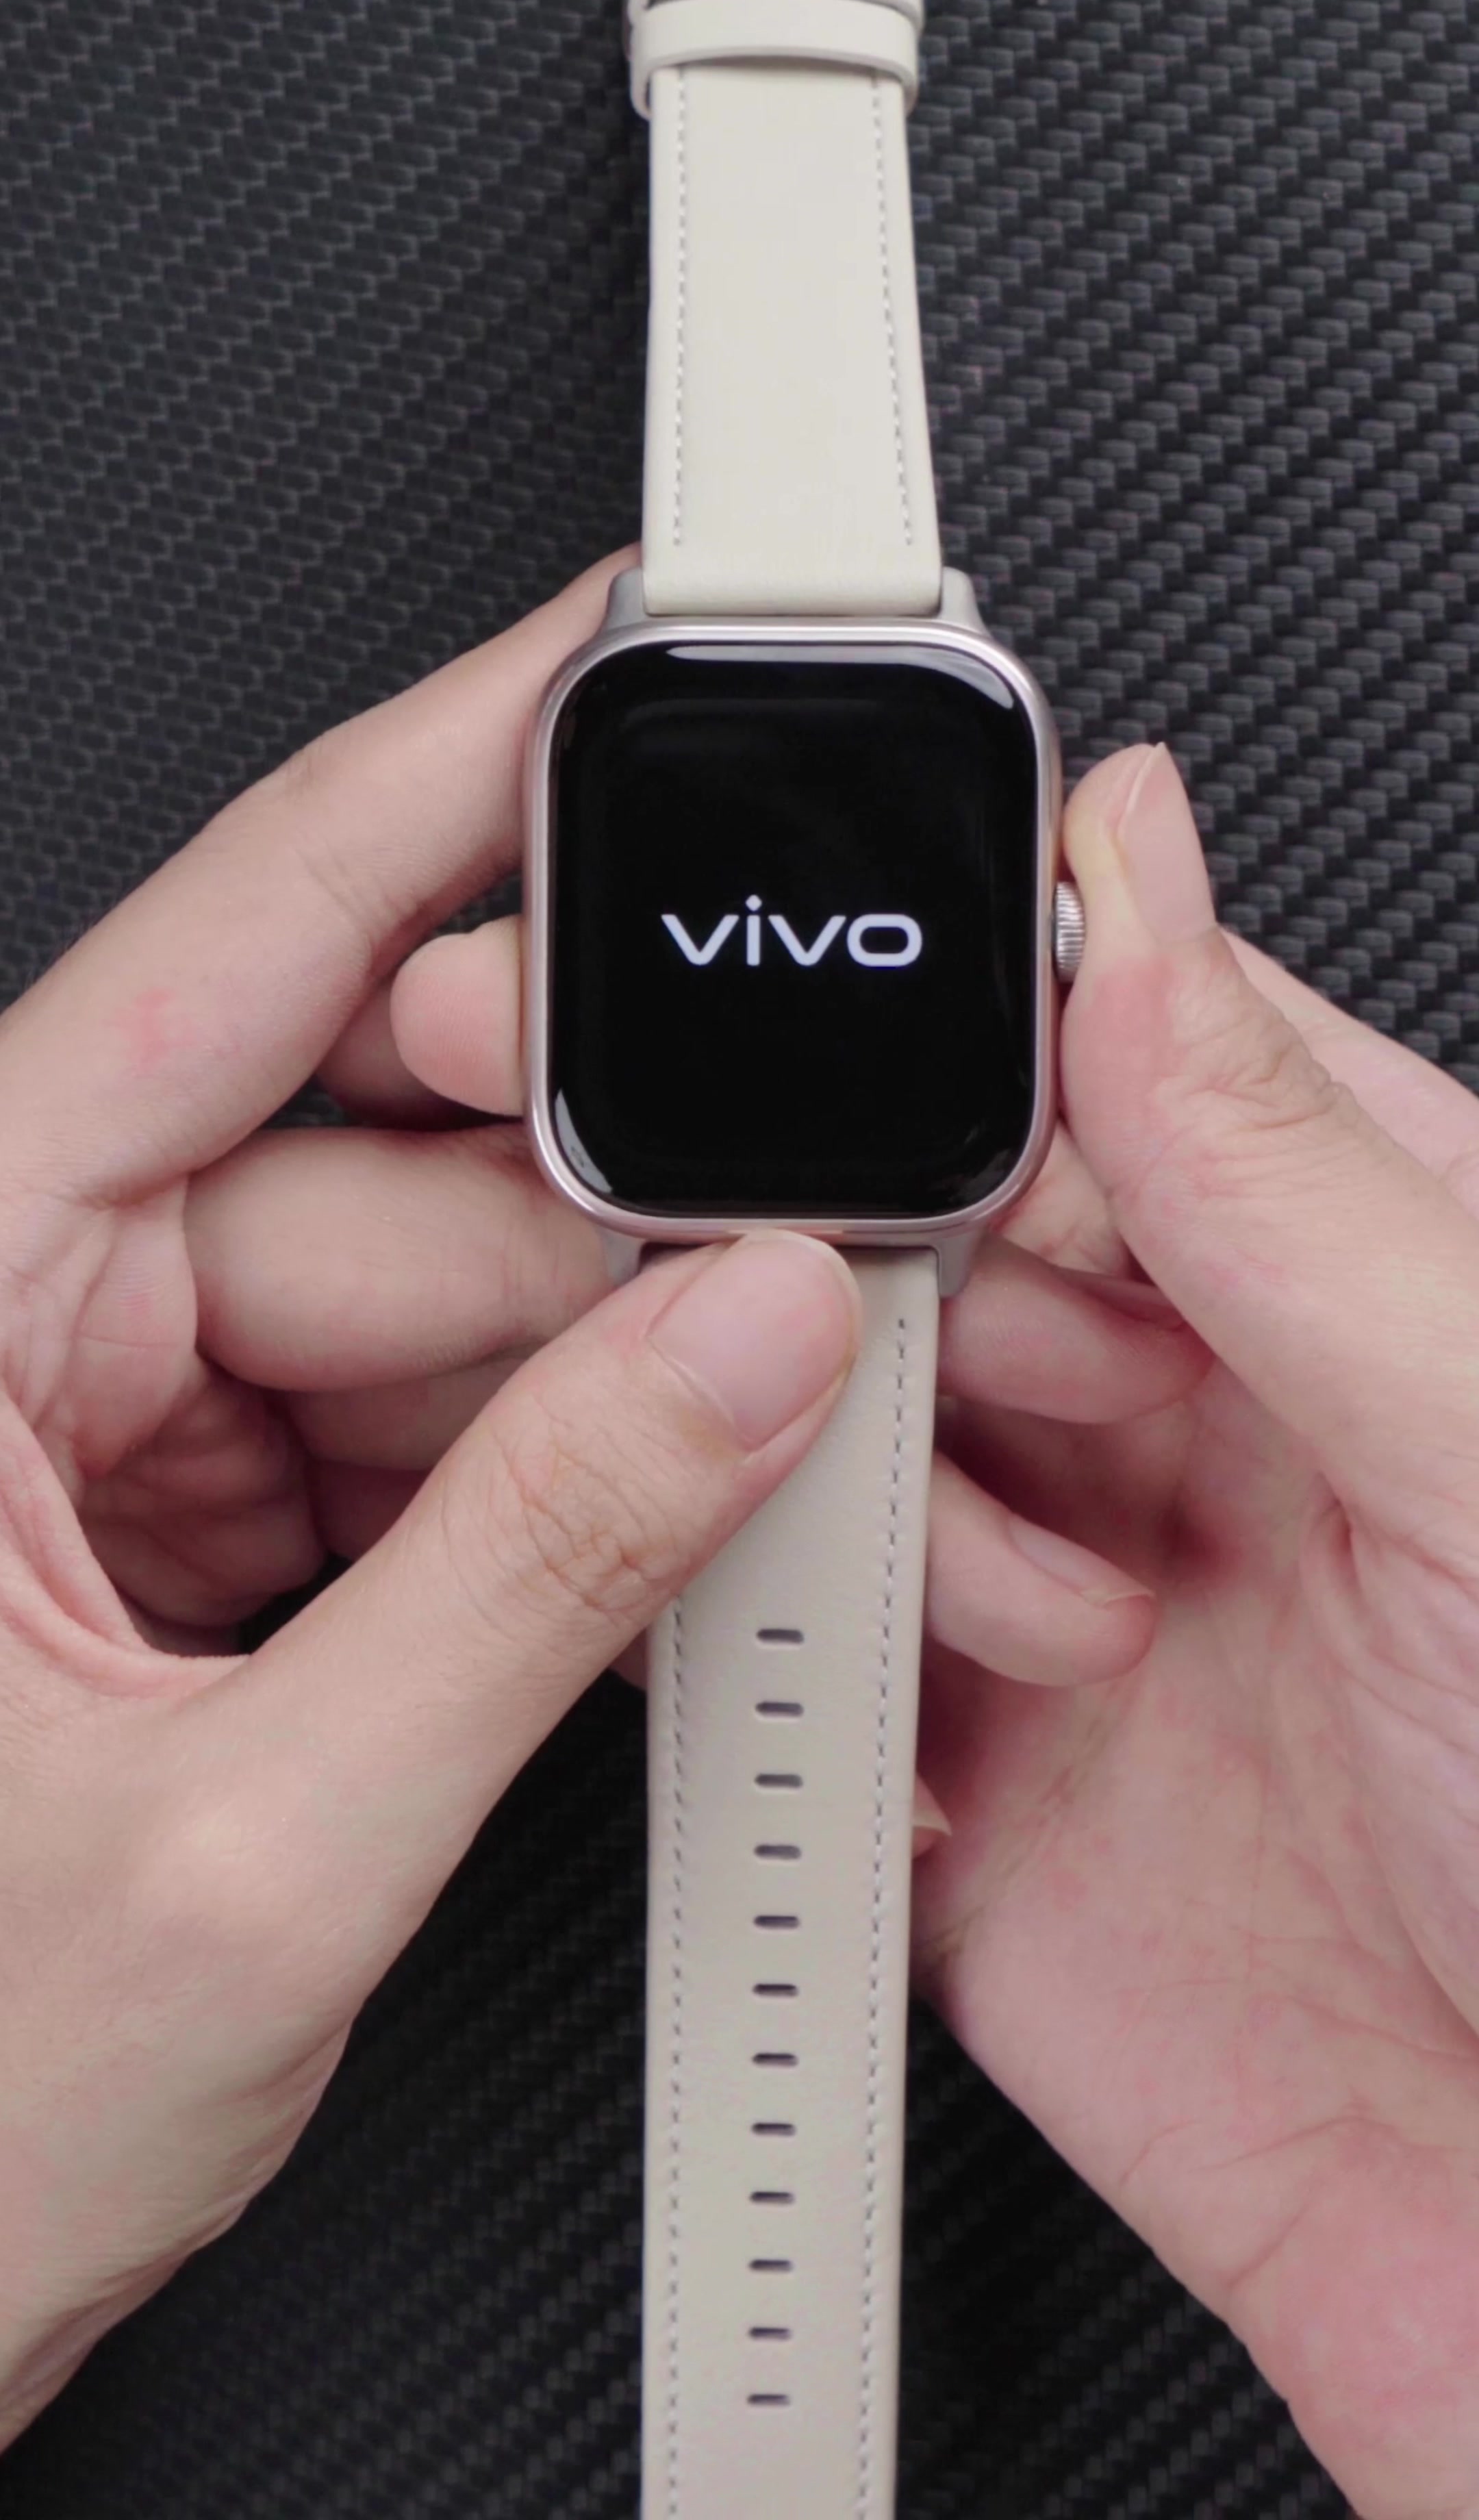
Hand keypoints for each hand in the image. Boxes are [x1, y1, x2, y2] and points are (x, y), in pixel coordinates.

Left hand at [0, 559, 879, 2443]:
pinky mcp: (169, 1522)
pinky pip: (401, 1420)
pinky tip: (656, 1515)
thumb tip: (739, 1350)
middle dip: (616, 1205)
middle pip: (374, 1155)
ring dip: (605, 1373)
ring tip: (771, 1434)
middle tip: (809, 1220)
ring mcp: (91, 1427)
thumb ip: (532, 1580)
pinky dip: (546, 1471)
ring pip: (417, 1300)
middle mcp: (0, 1326)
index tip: (602, 667)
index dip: (436, 781)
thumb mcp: (252, 1853)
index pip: (219, 953)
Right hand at [910, 744, 1478, 2518]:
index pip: (1102, 1059)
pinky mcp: (961, 1790)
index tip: (833, 1030)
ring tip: (1047, 1620)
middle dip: (876, 1267)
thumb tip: (1143, 894)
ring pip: (828, 1433)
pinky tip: (912, 1728)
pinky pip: (791, 1670)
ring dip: (874, 1503)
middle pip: (927, 1233)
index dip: (959, 1023)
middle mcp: (1195, 1420)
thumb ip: (1297, 1189)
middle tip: (944, 1363)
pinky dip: (797, 1682)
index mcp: (1348, 1283)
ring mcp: (1064, 1599)